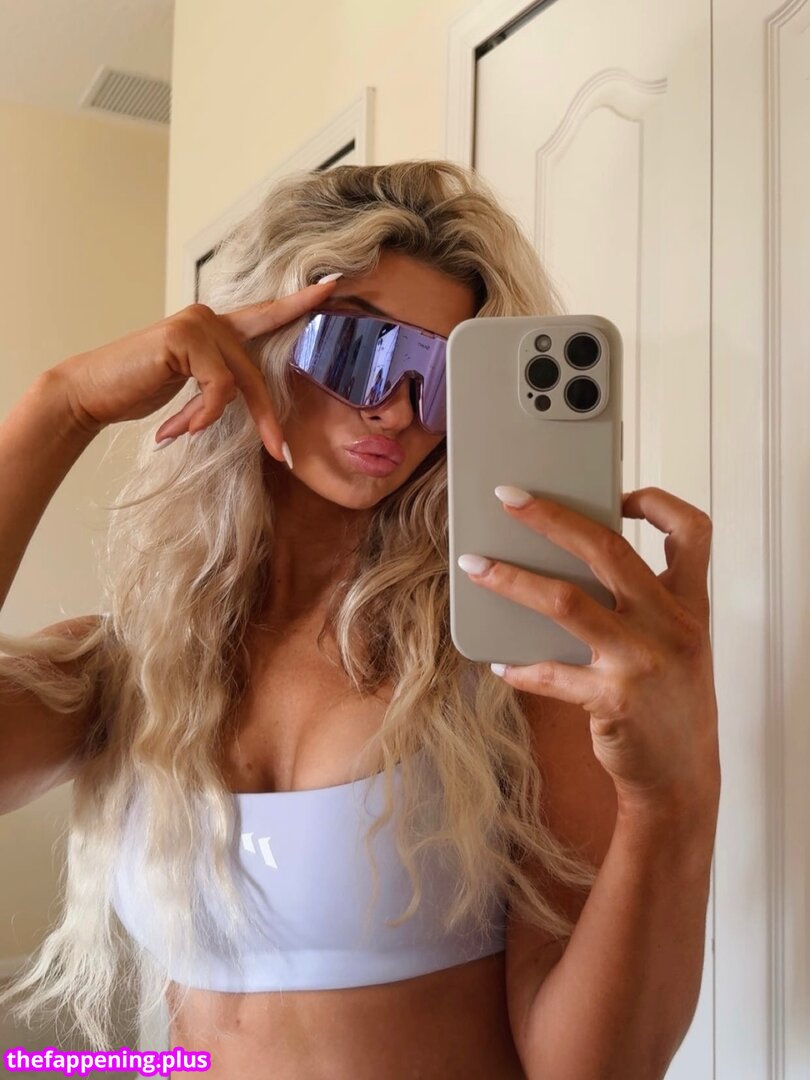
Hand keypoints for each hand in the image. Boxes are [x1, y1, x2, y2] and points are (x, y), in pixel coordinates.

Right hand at [47, 277, 340, 462]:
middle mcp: (211, 318)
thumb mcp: (191, 389)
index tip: (334, 284)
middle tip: (281, 454)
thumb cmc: (139, 390)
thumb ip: (221, 384)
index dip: (299, 302)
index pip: (265, 315)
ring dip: (214, 418)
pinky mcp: (185, 337)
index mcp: (216, 328)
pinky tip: (176, 428)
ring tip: (182, 430)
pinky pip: (218, 388)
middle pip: (257, 373)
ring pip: (240, 382)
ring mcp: (198, 323)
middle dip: (267, 419)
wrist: (92, 393)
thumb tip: (248, 404)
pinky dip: (202, 414)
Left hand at [457, 485, 719, 816]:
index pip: (692, 533)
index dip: (657, 503)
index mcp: (688, 607)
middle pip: (607, 550)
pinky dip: (519, 666)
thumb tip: (566, 565)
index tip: (620, 494)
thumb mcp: (676, 647)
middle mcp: (670, 626)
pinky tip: (500, 664)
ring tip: (476, 566)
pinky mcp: (612, 700)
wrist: (682, 778)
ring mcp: (641, 662)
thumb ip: (643, 605)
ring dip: (511, 580)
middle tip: (508, 497)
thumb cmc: (670, 705)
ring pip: (564, 601)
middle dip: (551, 517)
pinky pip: (549, 672)